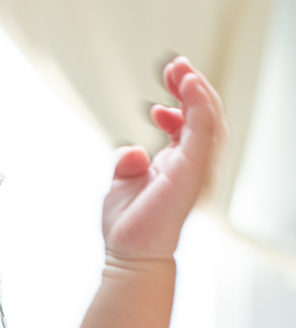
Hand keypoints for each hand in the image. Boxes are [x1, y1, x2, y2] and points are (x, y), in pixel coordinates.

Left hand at [102, 58, 226, 262]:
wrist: (129, 256)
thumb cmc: (128, 228)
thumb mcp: (122, 184)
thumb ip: (126, 162)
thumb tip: (132, 151)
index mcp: (178, 166)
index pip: (191, 125)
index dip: (181, 102)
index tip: (163, 91)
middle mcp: (191, 166)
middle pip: (204, 116)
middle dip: (192, 87)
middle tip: (174, 66)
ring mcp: (195, 169)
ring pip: (210, 118)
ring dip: (198, 90)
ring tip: (181, 70)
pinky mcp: (191, 171)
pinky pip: (203, 129)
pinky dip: (198, 104)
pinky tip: (188, 86)